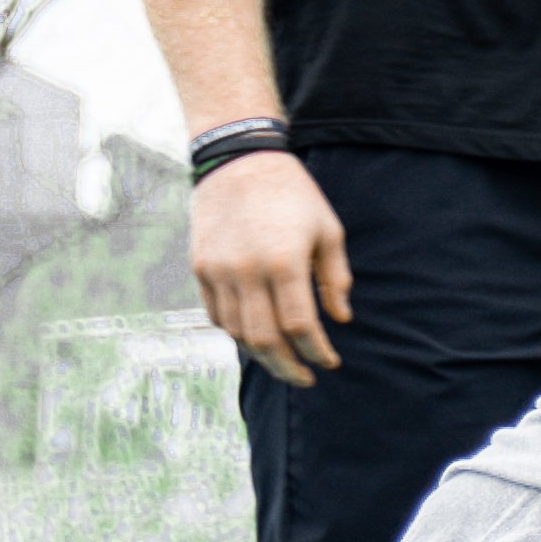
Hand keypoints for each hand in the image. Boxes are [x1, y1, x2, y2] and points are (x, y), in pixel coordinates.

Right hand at [191, 150, 348, 384]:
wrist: (239, 162)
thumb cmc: (295, 196)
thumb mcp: (328, 231)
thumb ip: (336, 278)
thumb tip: (341, 319)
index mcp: (284, 262)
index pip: (300, 326)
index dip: (317, 351)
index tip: (330, 362)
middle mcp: (246, 271)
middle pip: (264, 340)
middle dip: (288, 367)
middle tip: (305, 378)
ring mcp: (217, 271)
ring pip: (236, 332)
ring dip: (261, 354)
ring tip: (283, 361)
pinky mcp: (199, 267)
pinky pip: (216, 314)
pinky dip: (236, 333)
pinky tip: (256, 337)